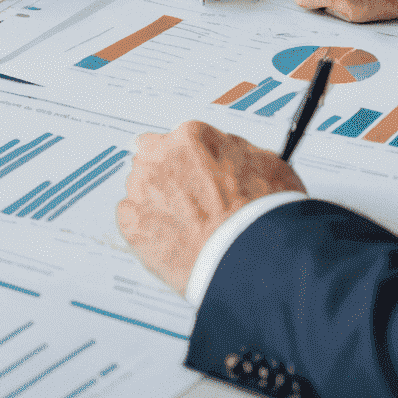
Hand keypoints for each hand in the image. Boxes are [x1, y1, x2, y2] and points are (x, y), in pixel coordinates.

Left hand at [117, 121, 303, 296]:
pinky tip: (170, 241)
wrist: (252, 260)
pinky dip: (145, 230)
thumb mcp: (267, 164)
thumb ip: (235, 151)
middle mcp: (161, 156)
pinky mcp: (131, 224)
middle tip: (189, 204)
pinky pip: (130, 220)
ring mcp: (142, 190)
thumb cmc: (264, 215)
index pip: (174, 139)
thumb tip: (229, 150)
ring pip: (139, 189)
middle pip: (150, 159)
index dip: (186, 161)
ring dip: (155, 203)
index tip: (192, 175)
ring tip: (184, 229)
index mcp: (191, 137)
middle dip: (166, 179)